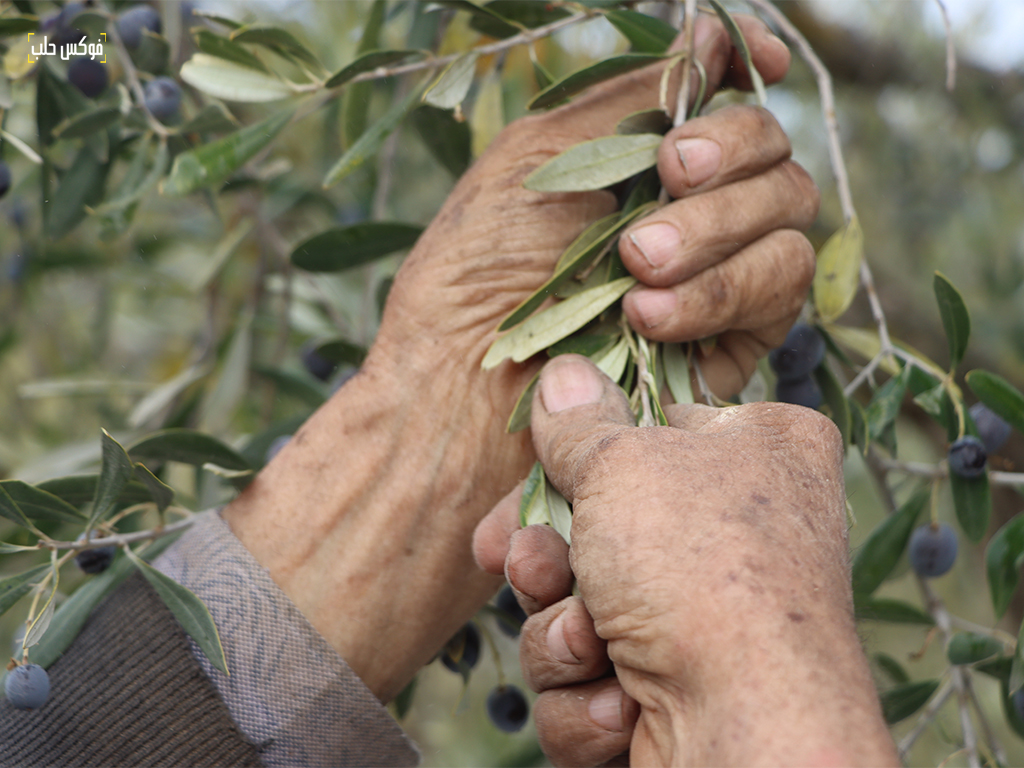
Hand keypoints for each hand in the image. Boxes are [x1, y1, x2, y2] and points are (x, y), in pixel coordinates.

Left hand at [223, 14, 816, 702]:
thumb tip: (710, 33)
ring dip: (716, 231)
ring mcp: (720, 277)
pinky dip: (720, 292)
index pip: (730, 101)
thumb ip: (630, 97)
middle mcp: (692, 214)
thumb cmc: (475, 268)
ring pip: (789, 218)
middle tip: (666, 177)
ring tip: (635, 265)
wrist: (460, 389)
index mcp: (644, 163)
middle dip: (727, 156)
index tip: (759, 59)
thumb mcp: (539, 155)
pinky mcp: (734, 342)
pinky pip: (779, 292)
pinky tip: (649, 315)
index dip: (752, 73)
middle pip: (772, 153)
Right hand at [475, 356, 897, 766]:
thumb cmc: (701, 567)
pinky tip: (619, 704)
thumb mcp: (626, 464)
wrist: (748, 729)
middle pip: (599, 530)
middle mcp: (739, 535)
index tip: (530, 475)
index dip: (577, 457)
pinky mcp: (676, 695)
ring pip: (580, 612)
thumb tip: (563, 373)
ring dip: (562, 633)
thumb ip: (580, 421)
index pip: (647, 434)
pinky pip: (593, 682)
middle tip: (529, 565)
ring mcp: (708, 621)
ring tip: (586, 640)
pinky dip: (589, 698)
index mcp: (758, 452)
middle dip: (547, 560)